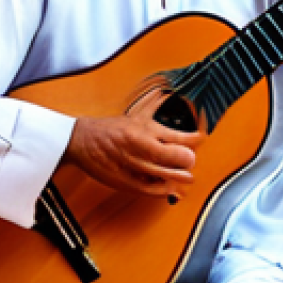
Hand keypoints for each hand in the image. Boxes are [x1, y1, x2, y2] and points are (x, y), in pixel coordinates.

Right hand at [61, 89, 205, 199]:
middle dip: (188, 160)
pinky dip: (163, 191)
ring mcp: (134, 164)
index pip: (179, 136)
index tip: (200, 140)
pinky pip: (149, 190)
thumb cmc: (109, 128)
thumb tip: (166, 92)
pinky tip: (170, 189)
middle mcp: (141, 145)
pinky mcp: (125, 181)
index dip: (195, 140)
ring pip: (164, 175)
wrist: (81, 140)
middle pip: (175, 156)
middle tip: (190, 161)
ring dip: (179, 177)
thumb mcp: (134, 114)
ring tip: (186, 177)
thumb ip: (153, 104)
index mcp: (146, 128)